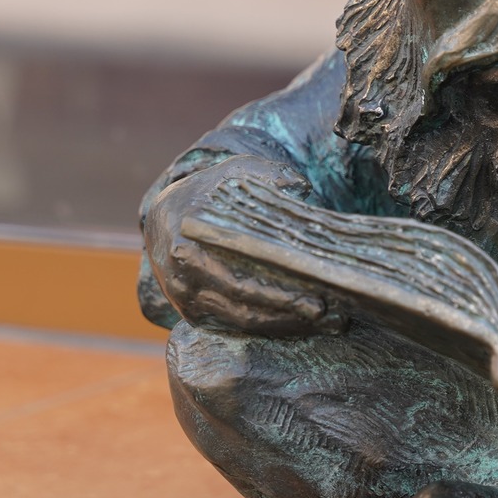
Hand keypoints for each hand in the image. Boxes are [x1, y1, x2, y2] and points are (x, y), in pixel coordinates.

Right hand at [144, 154, 348, 336]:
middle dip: (292, 315)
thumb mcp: (233, 171)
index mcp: (189, 245)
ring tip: (329, 323)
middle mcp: (183, 279)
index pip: (240, 281)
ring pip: (242, 321)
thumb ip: (266, 174)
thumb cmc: (207, 193)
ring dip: (287, 325)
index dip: (281, 295)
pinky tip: (302, 322)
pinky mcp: (192, 314)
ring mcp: (185, 300)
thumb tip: (301, 187)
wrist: (163, 217)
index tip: (320, 300)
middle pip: (245, 307)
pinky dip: (270, 326)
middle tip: (334, 318)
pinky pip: (235, 325)